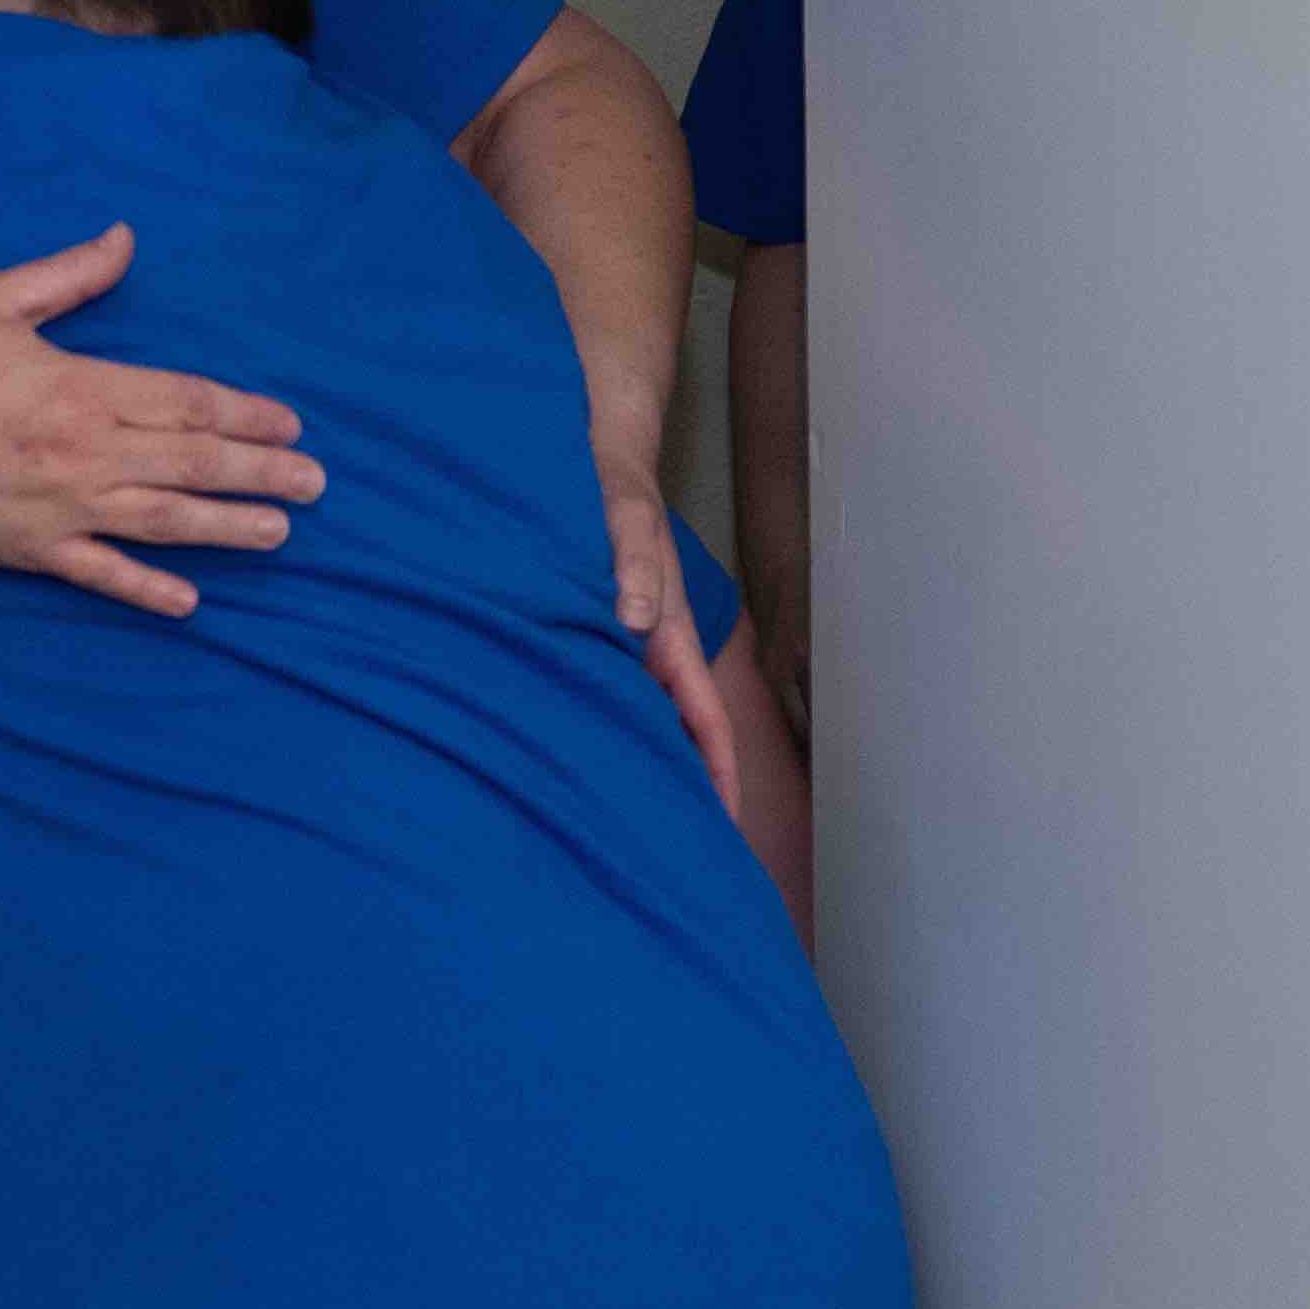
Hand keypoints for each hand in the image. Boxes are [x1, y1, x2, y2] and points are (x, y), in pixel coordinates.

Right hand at [0, 227, 323, 613]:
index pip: (188, 402)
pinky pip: (104, 575)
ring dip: (230, 527)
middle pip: (194, 462)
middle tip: (317, 483)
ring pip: (166, 520)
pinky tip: (190, 602)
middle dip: (262, 472)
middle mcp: (87, 452)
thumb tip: (126, 238)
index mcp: (85, 388)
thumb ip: (70, 274)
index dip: (246, 414)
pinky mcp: (35, 550)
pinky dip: (148, 589)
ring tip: (280, 531)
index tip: (289, 423)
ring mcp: (65, 508)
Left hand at [613, 468, 748, 818]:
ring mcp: (626, 646)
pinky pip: (610, 694)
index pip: (703, 715)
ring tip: (633, 824)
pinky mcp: (595, 637)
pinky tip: (584, 759)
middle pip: (678, 731)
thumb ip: (632, 564)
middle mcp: (651, 648)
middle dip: (685, 784)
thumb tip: (635, 620)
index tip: (725, 818)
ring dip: (646, 761)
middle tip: (674, 848)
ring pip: (644, 718)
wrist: (593, 460)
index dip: (716, 767)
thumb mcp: (622, 519)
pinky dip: (608, 728)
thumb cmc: (611, 489)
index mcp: (669, 632)